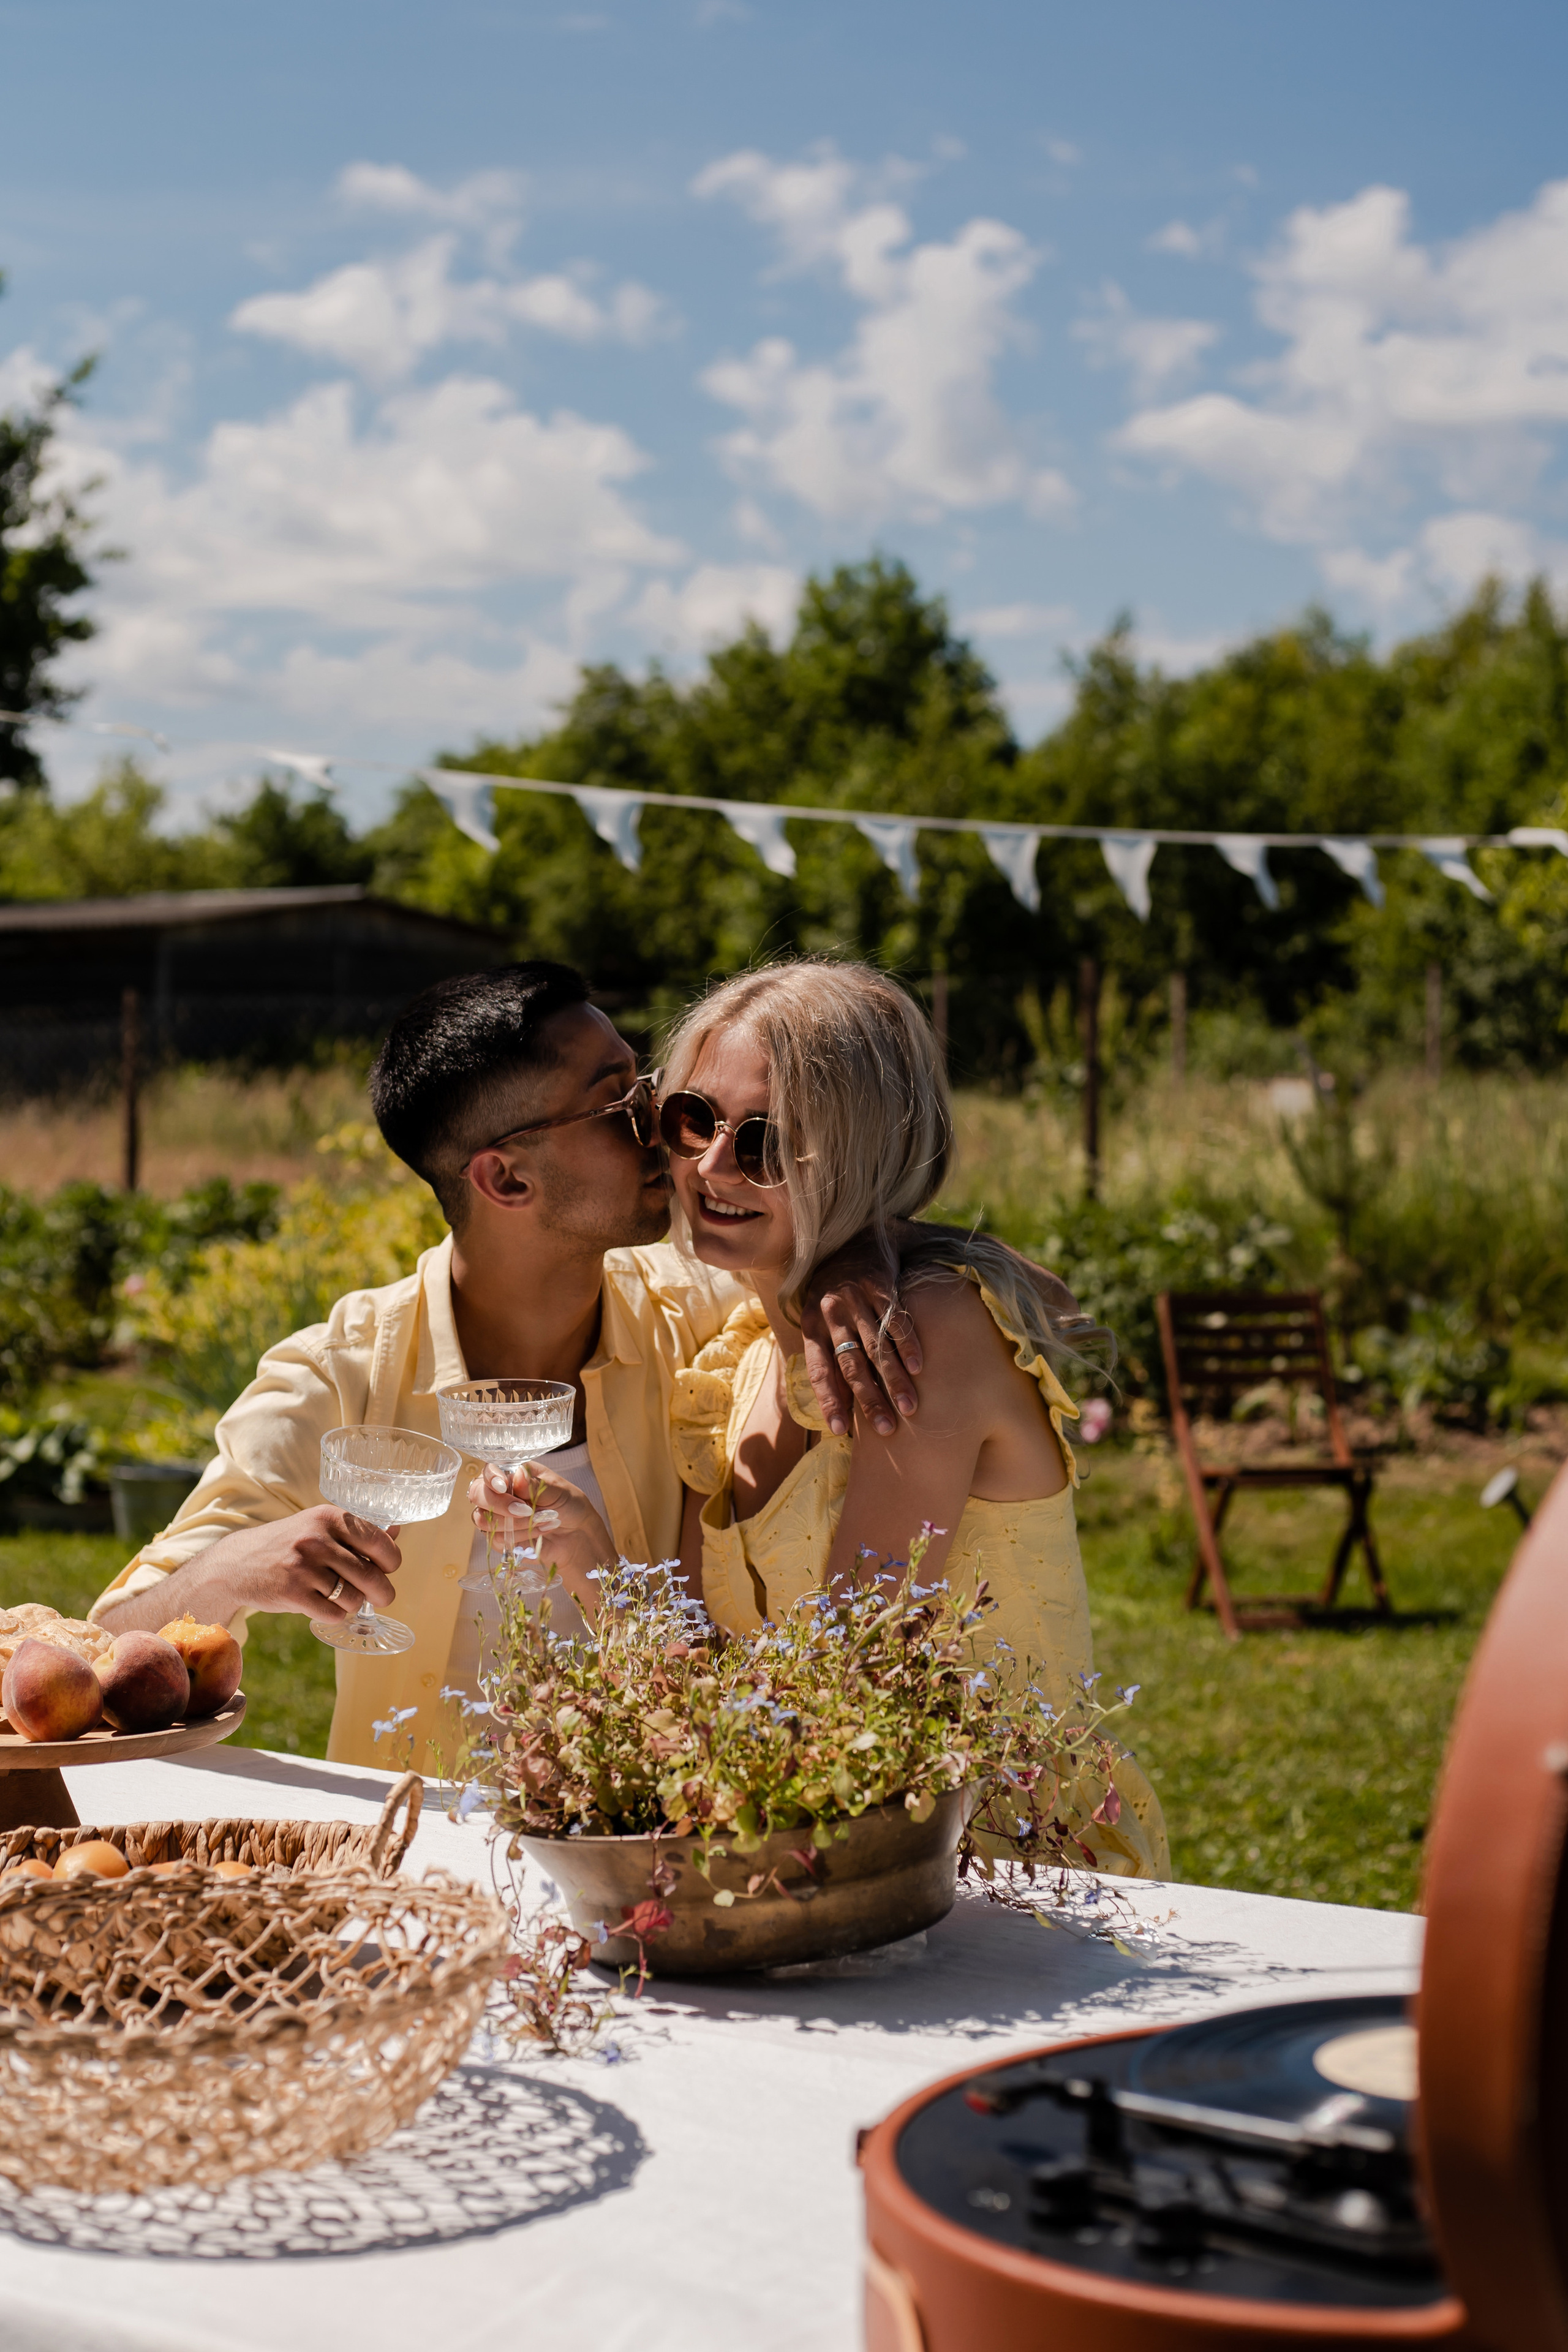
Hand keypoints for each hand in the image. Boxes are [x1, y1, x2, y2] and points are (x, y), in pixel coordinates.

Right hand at [97, 1507, 400, 1634]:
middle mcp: (318, 1538)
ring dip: (353, 1603)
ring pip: (354, 1598)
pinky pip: (333, 1614)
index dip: (392, 1561)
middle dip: (383, 1592)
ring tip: (340, 1597)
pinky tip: (324, 1606)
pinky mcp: (293, 1593)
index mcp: (330, 1516)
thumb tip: (400, 1531)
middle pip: (372, 1575)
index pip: (380, 1543)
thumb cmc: (288, 1544)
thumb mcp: (319, 1527)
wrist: (236, 1563)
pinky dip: (335, 1615)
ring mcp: (304, 1566)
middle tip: (382, 1596)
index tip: (389, 1568)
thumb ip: (358, 1531)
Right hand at [469, 1462, 611, 1617]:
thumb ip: (536, 1485)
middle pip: (477, 1494)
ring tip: (543, 1519)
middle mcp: (498, 1494)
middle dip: (500, 1503)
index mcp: (511, 1473)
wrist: (577, 1534)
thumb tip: (517, 1476)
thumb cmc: (568, 1504)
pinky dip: (520, 1536)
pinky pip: (496, 1539)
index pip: (488, 1471)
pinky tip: (541, 1531)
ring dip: (515, 1523)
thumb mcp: (558, 1490)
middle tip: (525, 1509)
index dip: (491, 1478)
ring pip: (484, 1519)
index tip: (503, 1486)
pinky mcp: (499, 1538)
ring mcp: (495, 1517)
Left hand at [799, 1225, 922, 1438]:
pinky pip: (896, 1321)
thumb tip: (834, 1406)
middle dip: (869, 1399)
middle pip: (851, 1364)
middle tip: (887, 1428)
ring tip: (909, 1407)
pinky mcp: (880, 1285)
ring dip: (894, 1380)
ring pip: (877, 1347)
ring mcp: (856, 1298)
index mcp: (811, 1326)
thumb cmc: (835, 1293)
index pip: (819, 1370)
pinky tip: (919, 1368)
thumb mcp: (819, 1320)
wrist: (854, 1239)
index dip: (829, 1400)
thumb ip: (825, 1356)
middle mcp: (831, 1313)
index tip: (840, 1430)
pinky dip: (908, 1345)